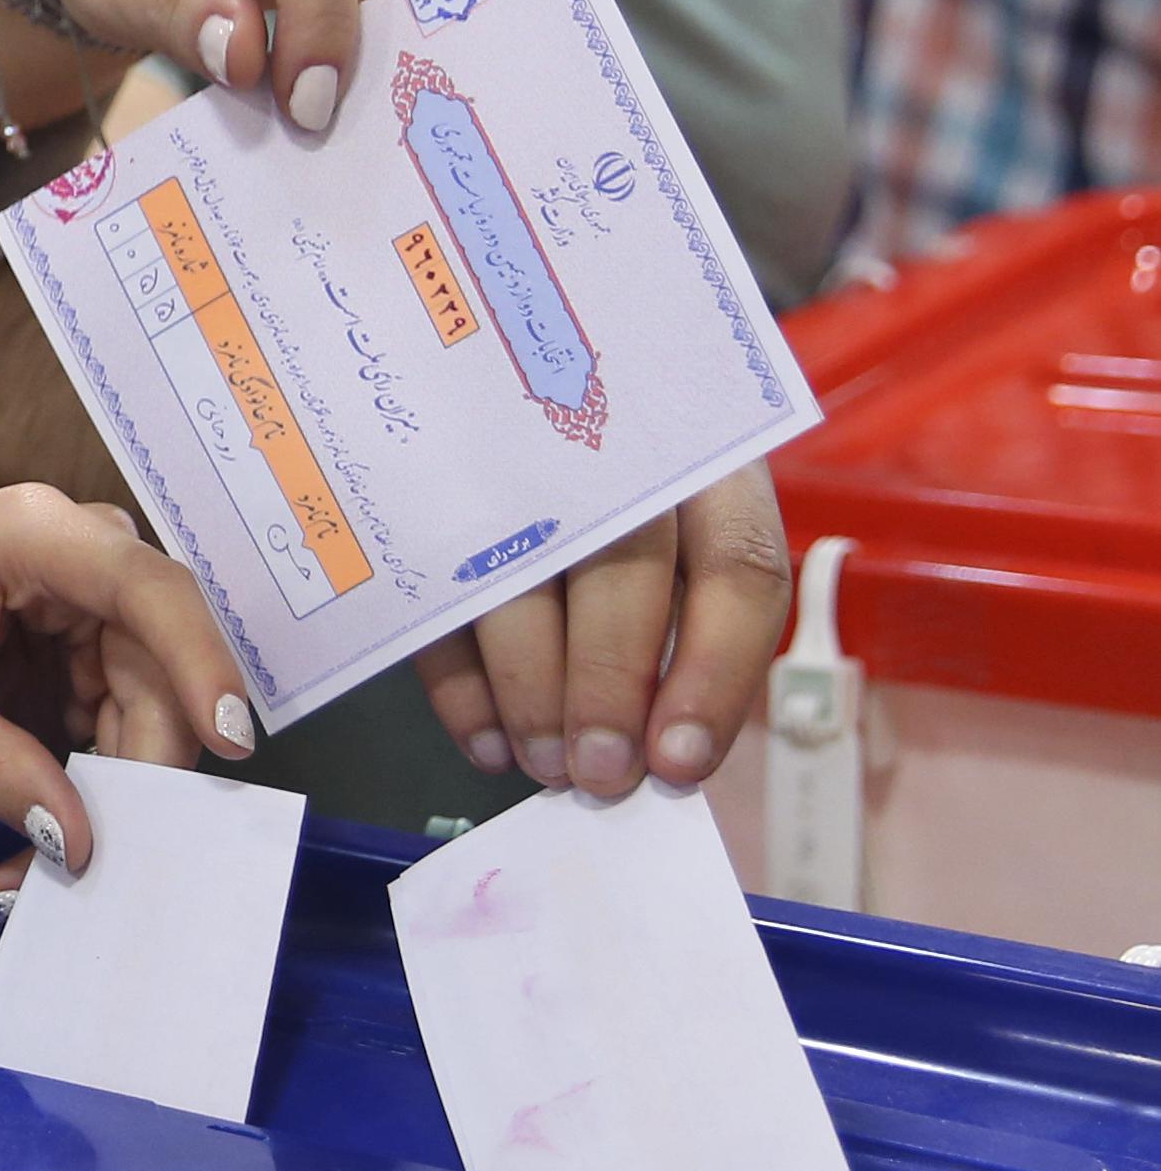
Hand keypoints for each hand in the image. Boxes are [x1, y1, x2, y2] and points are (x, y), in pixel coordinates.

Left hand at [0, 483, 250, 873]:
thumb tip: (76, 841)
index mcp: (35, 537)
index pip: (147, 589)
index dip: (199, 660)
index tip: (227, 739)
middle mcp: (78, 565)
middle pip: (159, 669)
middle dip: (138, 770)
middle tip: (93, 861)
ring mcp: (85, 617)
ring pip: (147, 714)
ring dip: (113, 798)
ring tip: (42, 874)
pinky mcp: (80, 665)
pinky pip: (116, 734)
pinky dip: (91, 796)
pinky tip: (45, 846)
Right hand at [413, 462, 788, 796]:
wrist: (524, 395)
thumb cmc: (632, 498)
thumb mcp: (688, 534)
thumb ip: (692, 629)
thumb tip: (665, 753)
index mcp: (707, 462)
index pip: (736, 568)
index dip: (714, 677)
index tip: (679, 764)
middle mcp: (616, 453)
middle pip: (624, 573)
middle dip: (611, 692)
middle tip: (599, 775)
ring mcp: (514, 467)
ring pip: (524, 582)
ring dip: (533, 694)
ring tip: (543, 764)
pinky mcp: (434, 497)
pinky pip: (443, 598)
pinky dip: (461, 685)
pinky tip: (487, 743)